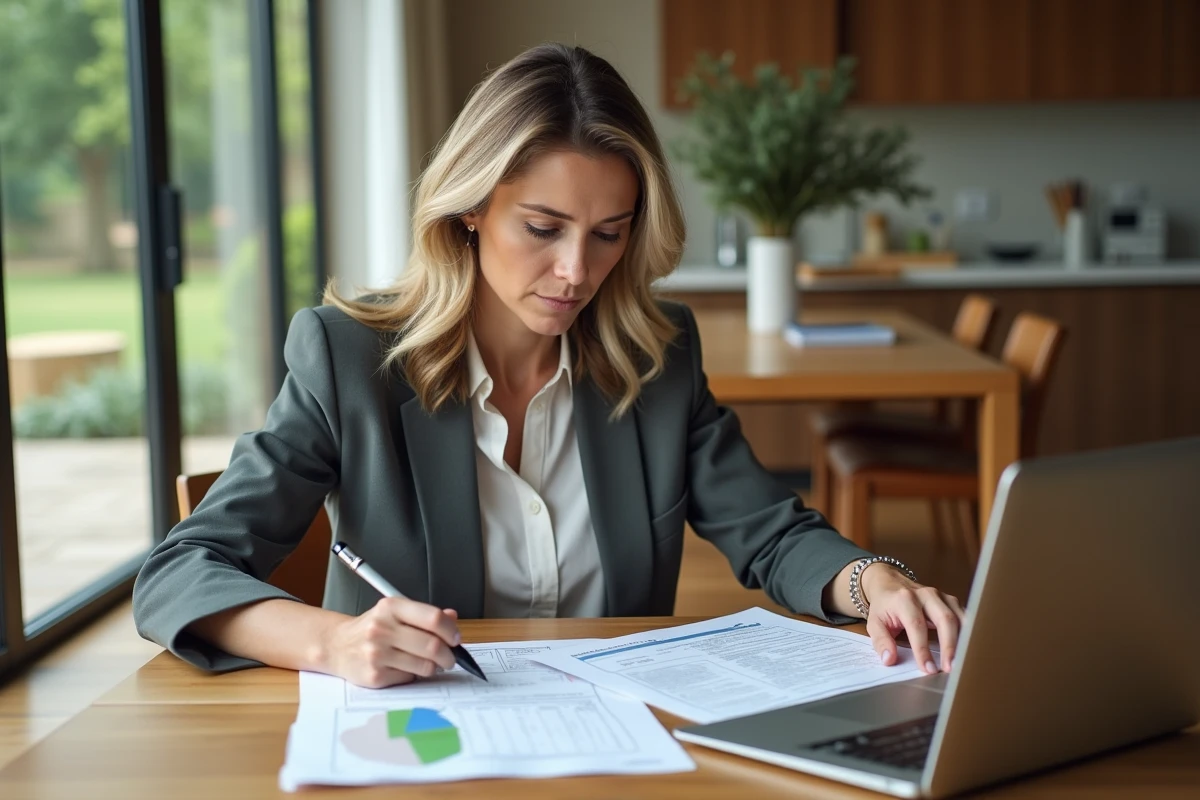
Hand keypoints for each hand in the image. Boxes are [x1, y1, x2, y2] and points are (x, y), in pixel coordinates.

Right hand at [321, 597, 461, 687]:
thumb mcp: (395, 612)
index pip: (433, 618)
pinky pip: (410, 679)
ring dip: (434, 668)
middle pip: (432, 646)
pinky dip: (414, 676)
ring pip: (425, 666)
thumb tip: (452, 618)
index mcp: (391, 607)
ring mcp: (377, 654)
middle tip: (450, 658)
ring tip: (429, 663)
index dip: (451, 631)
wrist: (336, 646)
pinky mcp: (374, 676)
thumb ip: (424, 615)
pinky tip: (405, 668)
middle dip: (449, 656)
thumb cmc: (372, 628)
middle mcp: (382, 628)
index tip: (456, 638)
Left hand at [861, 566, 964, 674]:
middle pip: (945, 619)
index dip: (923, 649)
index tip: (928, 669)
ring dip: (962, 641)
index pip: (916, 626)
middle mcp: (925, 594)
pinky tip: (967, 650)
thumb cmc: (884, 605)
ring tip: (962, 663)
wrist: (889, 582)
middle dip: (950, 646)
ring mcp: (941, 596)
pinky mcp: (950, 601)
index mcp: (904, 599)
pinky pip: (964, 616)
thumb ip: (881, 641)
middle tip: (950, 669)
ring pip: (958, 617)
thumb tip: (889, 659)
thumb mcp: (874, 622)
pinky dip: (968, 634)